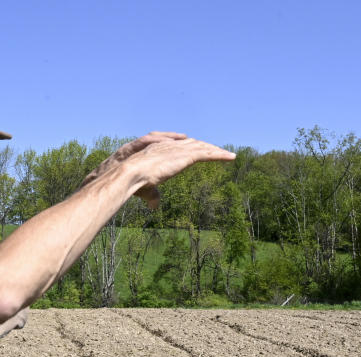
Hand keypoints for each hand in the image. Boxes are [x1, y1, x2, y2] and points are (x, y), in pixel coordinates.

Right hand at [81, 132, 234, 208]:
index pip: (179, 148)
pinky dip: (220, 156)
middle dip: (206, 147)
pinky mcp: (185, 156)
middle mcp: (171, 147)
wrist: (129, 174)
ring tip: (229, 155)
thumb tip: (155, 206)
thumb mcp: (146, 190)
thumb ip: (153, 195)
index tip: (199, 152)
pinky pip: (207, 154)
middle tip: (218, 152)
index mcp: (160, 151)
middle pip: (194, 144)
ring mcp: (179, 151)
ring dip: (217, 151)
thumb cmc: (132, 183)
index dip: (190, 150)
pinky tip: (231, 158)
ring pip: (203, 148)